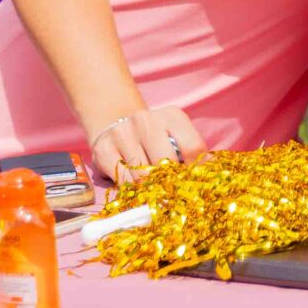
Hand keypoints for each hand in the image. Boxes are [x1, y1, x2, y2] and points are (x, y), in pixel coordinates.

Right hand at [88, 105, 207, 183]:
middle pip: (166, 163)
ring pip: (144, 176)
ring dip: (151, 189)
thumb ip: (190, 155)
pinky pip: (123, 182)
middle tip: (171, 193)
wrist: (116, 127)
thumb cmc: (155, 138)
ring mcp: (122, 133)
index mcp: (172, 115)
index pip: (193, 147)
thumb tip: (204, 180)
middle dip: (171, 182)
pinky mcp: (103, 150)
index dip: (195, 171)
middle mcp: (145, 120)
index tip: (192, 183)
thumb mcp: (176, 137)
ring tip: (154, 191)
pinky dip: (133, 191)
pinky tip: (137, 189)